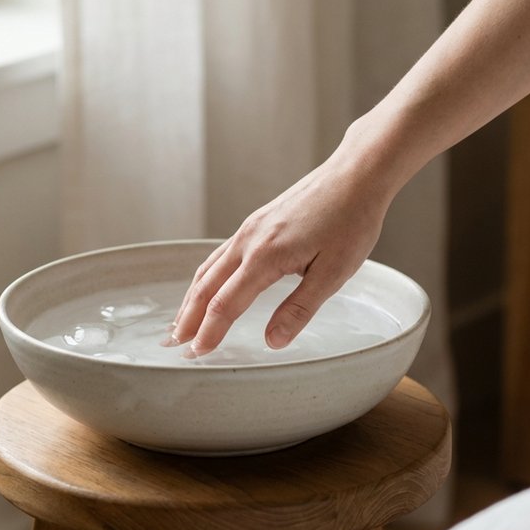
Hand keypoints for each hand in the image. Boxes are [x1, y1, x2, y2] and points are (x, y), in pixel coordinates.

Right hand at [170, 152, 391, 355]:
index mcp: (266, 256)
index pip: (226, 303)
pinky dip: (207, 276)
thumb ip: (299, 308)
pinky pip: (221, 254)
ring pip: (210, 268)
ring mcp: (250, 228)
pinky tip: (208, 285)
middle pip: (207, 286)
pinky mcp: (257, 221)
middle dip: (189, 317)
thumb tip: (273, 341)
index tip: (197, 354)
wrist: (356, 175)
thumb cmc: (351, 221)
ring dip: (192, 297)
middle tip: (174, 345)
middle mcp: (249, 240)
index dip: (210, 332)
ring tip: (182, 321)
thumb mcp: (334, 273)